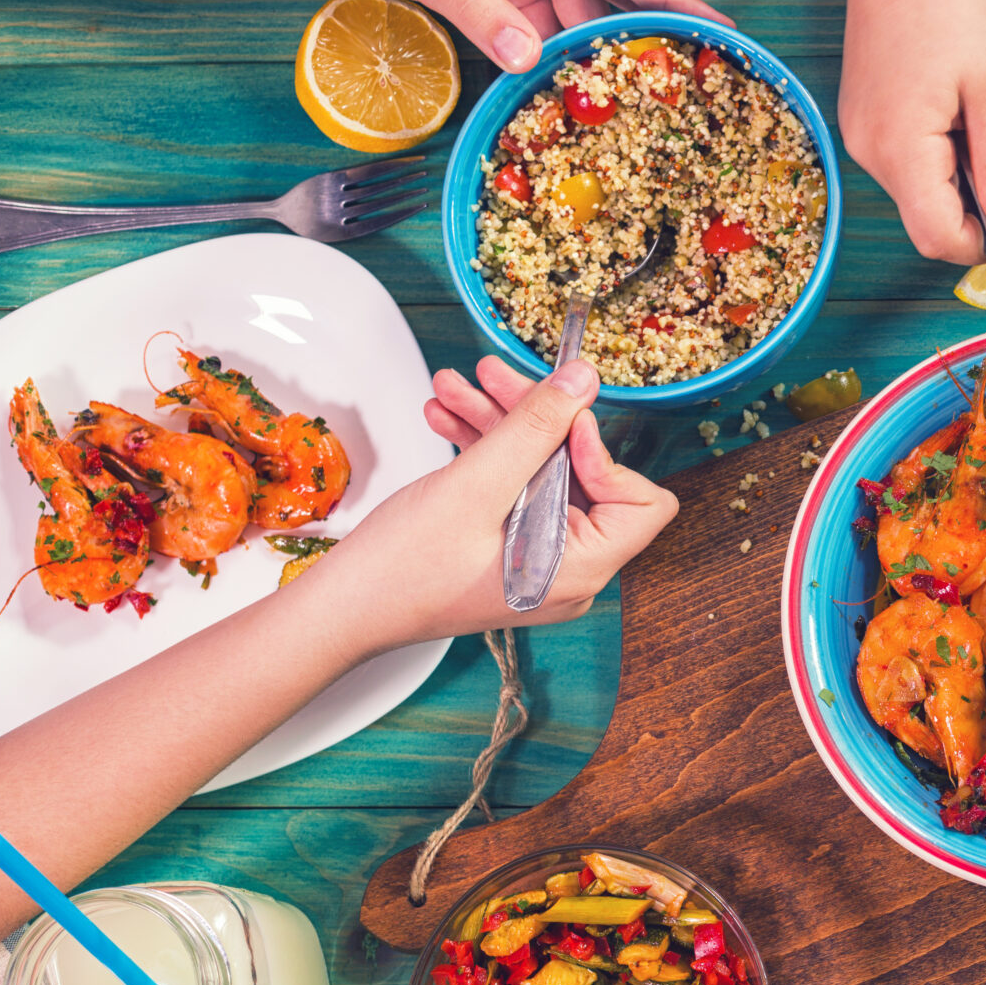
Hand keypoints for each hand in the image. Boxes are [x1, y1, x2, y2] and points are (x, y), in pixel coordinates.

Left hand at [300, 0, 728, 71]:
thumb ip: (479, 12)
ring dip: (609, 58)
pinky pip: (558, 31)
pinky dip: (570, 64)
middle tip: (699, 82)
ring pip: (591, 17)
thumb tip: (530, 60)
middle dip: (655, 34)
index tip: (718, 27)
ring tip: (646, 106)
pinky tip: (585, 99)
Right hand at [322, 357, 677, 653]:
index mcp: (581, 569)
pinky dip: (485, 449)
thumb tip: (584, 382)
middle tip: (492, 375)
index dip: (604, 454)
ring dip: (500, 424)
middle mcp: (570, 568)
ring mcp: (539, 557)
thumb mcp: (475, 487)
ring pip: (541, 472)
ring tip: (455, 389)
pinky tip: (447, 417)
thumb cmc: (403, 572)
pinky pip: (513, 487)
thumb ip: (534, 430)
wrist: (344, 609)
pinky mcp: (509, 546)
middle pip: (583, 474)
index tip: (559, 418)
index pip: (642, 504)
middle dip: (535, 419)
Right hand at [823, 0, 985, 260]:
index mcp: (900, 147)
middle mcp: (868, 150)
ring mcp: (859, 134)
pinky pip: (905, 160)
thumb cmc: (944, 2)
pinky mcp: (861, 118)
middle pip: (927, 219)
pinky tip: (951, 104)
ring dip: (956, 174)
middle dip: (972, 205)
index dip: (982, 244)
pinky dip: (936, 152)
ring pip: (918, 191)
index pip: (937, 237)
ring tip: (972, 110)